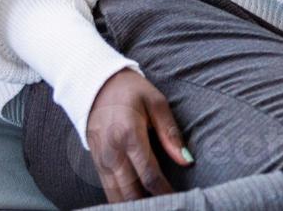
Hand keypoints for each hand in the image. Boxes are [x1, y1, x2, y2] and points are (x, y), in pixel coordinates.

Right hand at [87, 69, 192, 202]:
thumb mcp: (156, 103)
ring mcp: (101, 160)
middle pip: (131, 192)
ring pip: (116, 196)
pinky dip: (121, 201)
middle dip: (150, 204)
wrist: (96, 84)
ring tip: (155, 207)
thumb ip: (170, 133)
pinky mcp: (96, 163)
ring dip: (134, 205)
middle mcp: (112, 151)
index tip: (180, 199)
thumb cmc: (131, 91)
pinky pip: (108, 190)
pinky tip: (136, 203)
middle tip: (170, 206)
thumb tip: (186, 160)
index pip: (149, 174)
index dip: (165, 192)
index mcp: (129, 135)